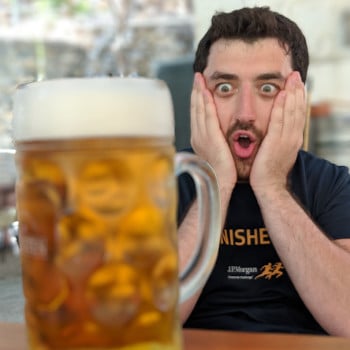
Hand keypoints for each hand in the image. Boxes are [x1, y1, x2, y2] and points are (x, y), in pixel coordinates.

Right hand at [190, 73, 236, 189]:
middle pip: (195, 109)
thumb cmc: (222, 170)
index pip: (197, 114)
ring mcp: (202, 136)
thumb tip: (218, 132)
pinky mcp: (210, 138)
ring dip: (199, 92)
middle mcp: (197, 135)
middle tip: (197, 77)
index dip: (197, 99)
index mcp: (199, 138)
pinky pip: (206, 116)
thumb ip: (216, 140)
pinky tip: (205, 92)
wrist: (220, 182)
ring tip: (199, 78)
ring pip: (198, 109)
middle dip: (195, 91)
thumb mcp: (216, 152)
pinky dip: (204, 103)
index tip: (199, 87)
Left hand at [250, 71, 305, 194]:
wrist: (269, 187)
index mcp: (293, 139)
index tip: (297, 84)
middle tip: (296, 74)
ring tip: (291, 78)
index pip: (298, 114)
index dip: (298, 98)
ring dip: (292, 94)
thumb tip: (277, 130)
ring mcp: (286, 140)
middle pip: (297, 109)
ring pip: (291, 112)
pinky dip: (281, 107)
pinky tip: (282, 95)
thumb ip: (279, 139)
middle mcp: (293, 137)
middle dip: (297, 90)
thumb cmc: (269, 171)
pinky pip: (279, 121)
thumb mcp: (278, 152)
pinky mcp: (275, 143)